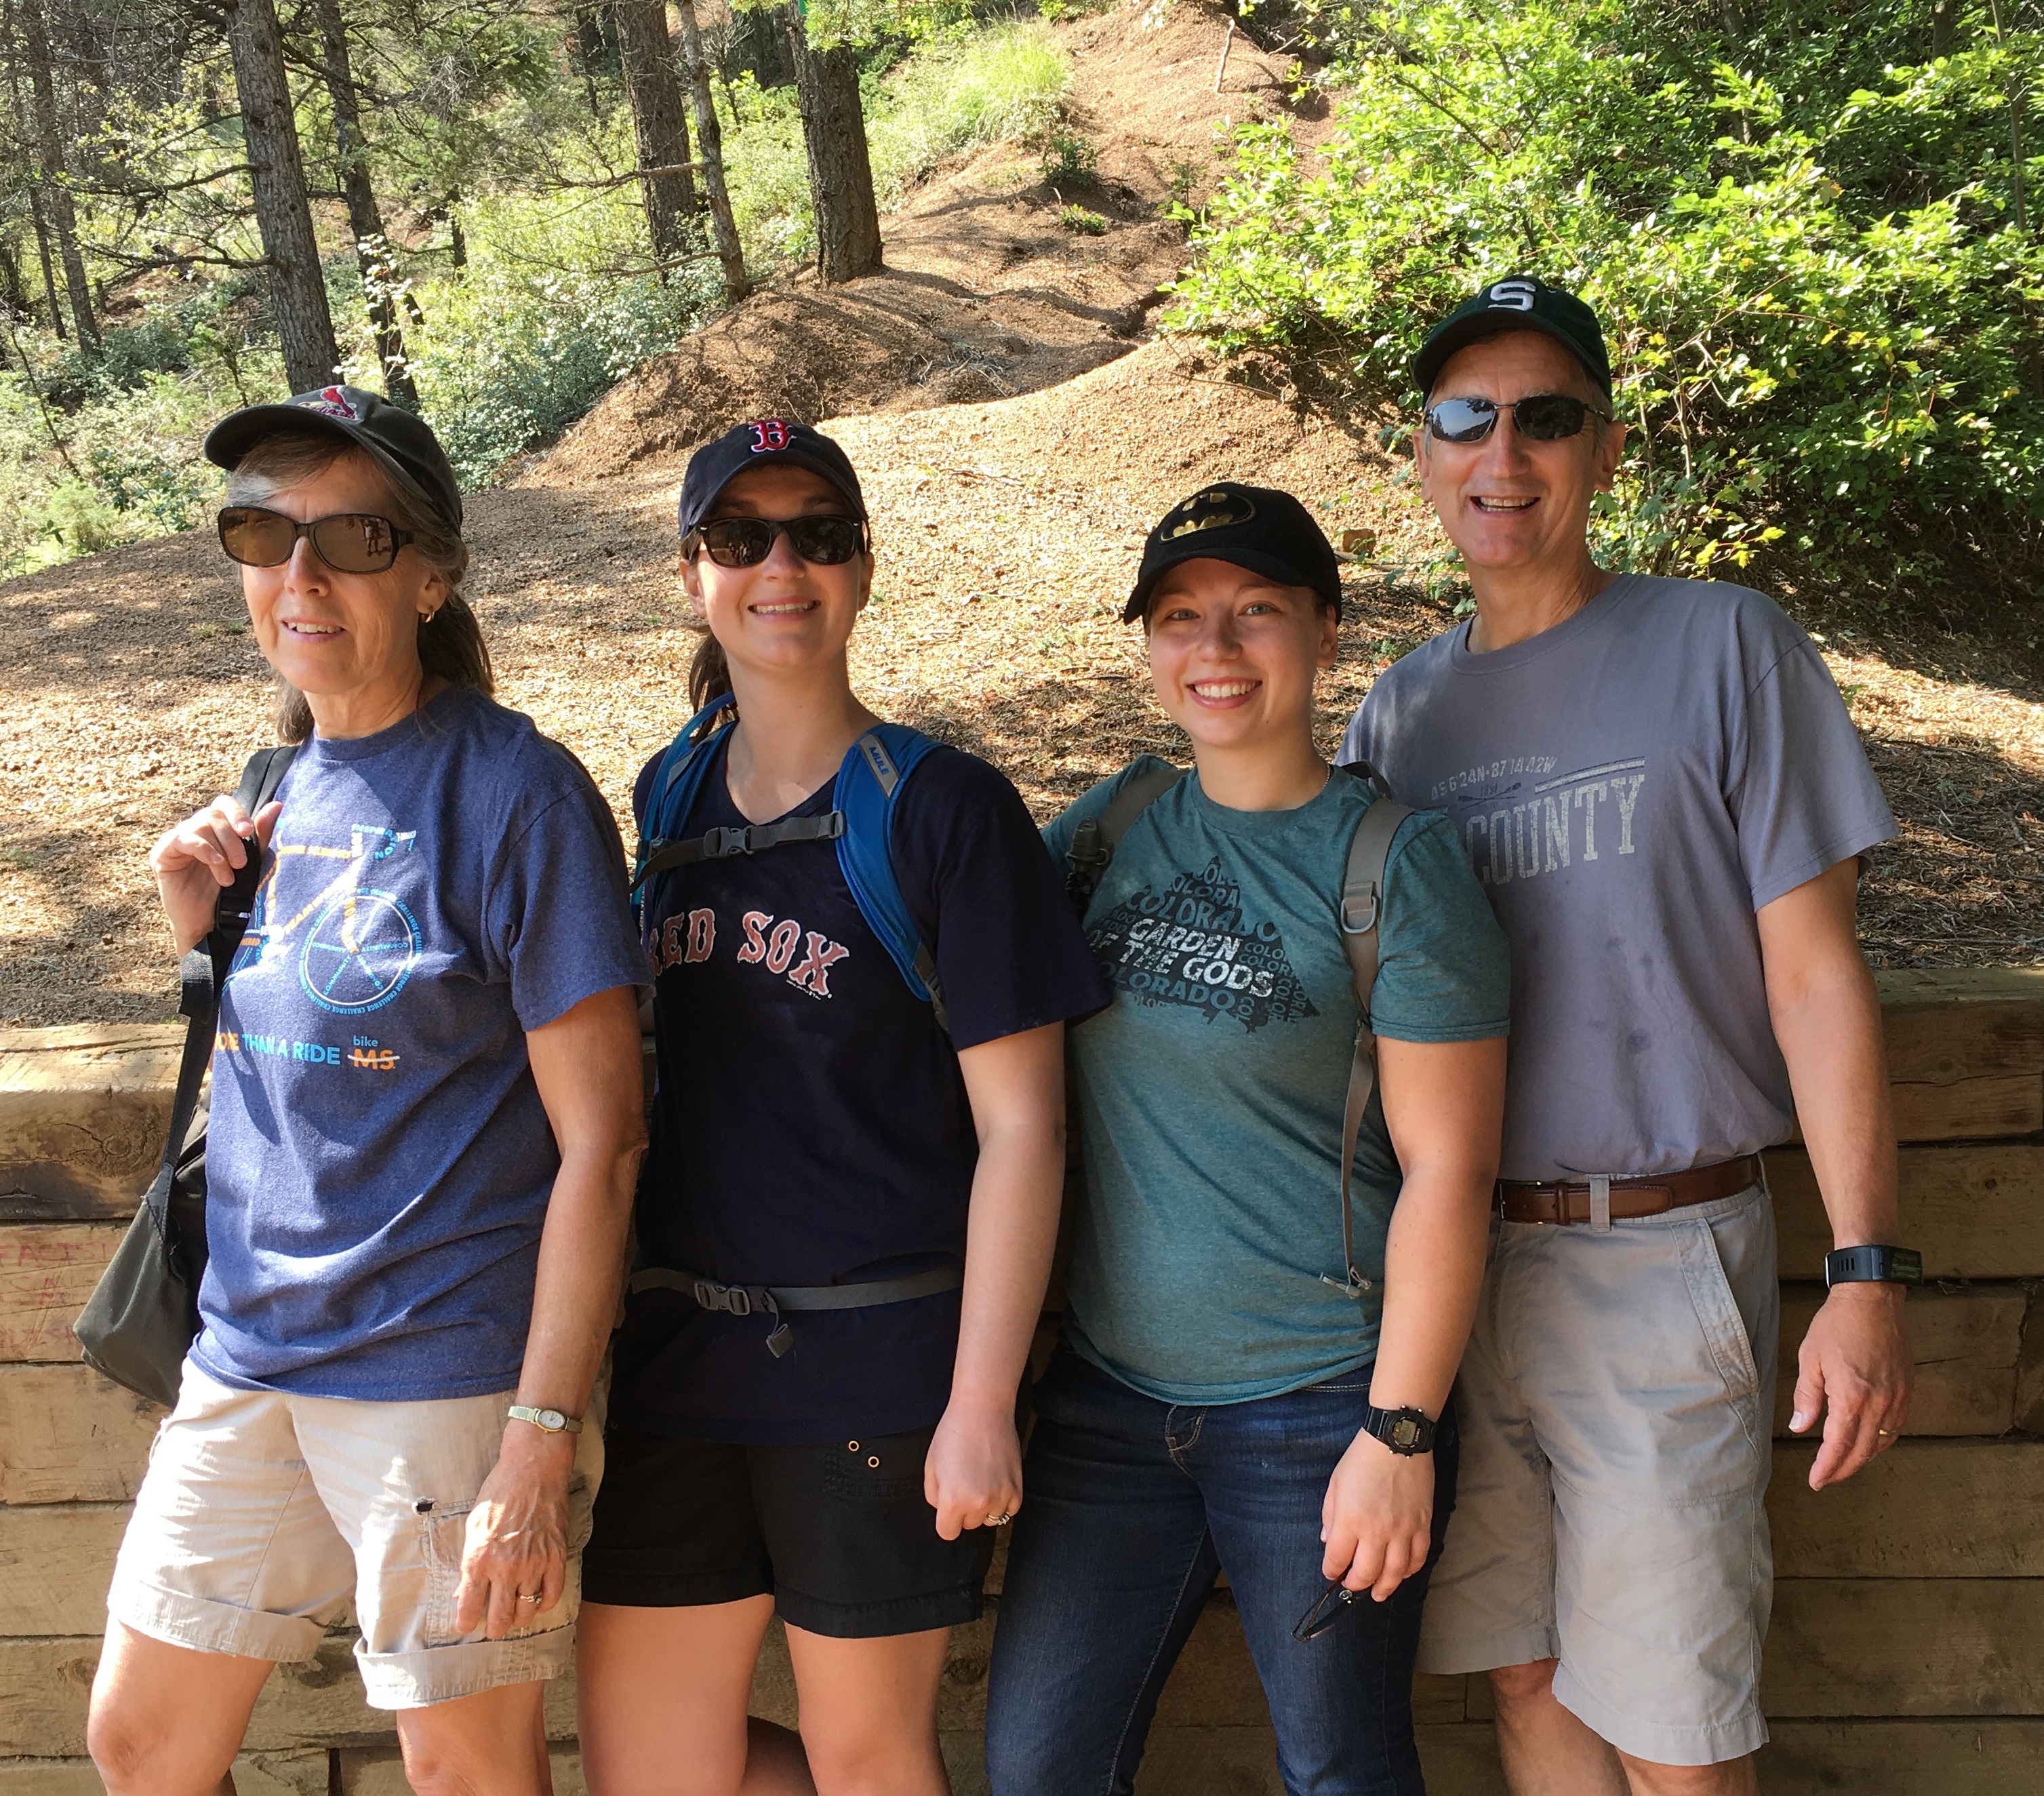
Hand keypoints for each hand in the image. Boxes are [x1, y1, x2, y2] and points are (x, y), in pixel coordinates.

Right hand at [149, 794, 283, 954]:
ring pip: (200, 825)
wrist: (210, 924)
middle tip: (241, 863)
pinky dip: (203, 850)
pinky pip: (182, 838)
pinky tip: (216, 864)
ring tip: (229, 876)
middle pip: (213, 814)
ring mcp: (177, 840)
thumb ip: (260, 835)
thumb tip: (276, 805)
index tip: (248, 831)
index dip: (236, 813)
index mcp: (216, 829)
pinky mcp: (162, 854)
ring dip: (220, 850)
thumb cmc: (231, 894)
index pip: (223, 804)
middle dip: (231, 838)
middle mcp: (194, 830)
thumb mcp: (251, 862)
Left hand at [452, 1426, 573, 1639]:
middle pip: (499, 1618)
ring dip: (518, 1619)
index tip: (467, 1625)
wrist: (533, 1470)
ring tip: (514, 1616)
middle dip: (494, 1629)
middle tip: (493, 1628)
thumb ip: (469, 1562)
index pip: (469, 1608)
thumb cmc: (498, 1494)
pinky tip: (537, 1601)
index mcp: (478, 1559)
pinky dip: (544, 1605)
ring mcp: (534, 1564)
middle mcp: (505, 1567)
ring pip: (526, 1611)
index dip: (466, 1623)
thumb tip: (463, 1592)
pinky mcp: (556, 1557)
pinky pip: (552, 1595)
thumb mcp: (473, 1527)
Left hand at [925, 1396, 1021, 1541]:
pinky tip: (995, 1480)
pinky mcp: (1017, 1489)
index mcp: (952, 1500)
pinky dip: (1002, 1501)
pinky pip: (1009, 1510)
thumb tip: (944, 1510)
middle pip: (969, 1525)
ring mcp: (1000, 1496)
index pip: (948, 1532)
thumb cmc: (953, 1434)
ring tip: (981, 1478)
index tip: (948, 1505)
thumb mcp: (930, 1466)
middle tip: (964, 1481)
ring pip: (990, 1519)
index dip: (946, 1519)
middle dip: (965, 1510)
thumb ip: (933, 1496)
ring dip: (984, 1506)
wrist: (983, 1410)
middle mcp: (978, 1503)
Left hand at [1321, 1428, 1433, 1601]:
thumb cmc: (1361, 1459)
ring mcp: (1403, 1531)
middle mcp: (1376, 1531)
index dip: (1331, 1571)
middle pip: (1366, 1573)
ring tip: (1378, 1593)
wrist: (1397, 1440)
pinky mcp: (1423, 1526)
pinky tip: (1402, 1573)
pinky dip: (1410, 1571)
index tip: (1331, 1573)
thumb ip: (1330, 1516)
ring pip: (1395, 1574)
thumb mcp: (1335, 1484)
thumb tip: (1327, 1541)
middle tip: (1352, 1585)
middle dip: (1356, 1584)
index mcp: (1350, 1520)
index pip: (1337, 1559)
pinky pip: (1418, 1558)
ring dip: (1385, 1588)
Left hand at [1791, 1281, 1910, 1488]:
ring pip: (1882, 1443)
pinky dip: (1881, 1442)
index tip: (1816, 1480)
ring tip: (1843, 1465)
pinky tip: (1868, 1443)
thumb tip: (1800, 1428)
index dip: (1827, 1467)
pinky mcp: (1907, 1390)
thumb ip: (1806, 1397)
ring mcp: (1897, 1398)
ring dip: (1863, 1458)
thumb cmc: (1836, 1325)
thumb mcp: (1810, 1359)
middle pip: (1862, 1451)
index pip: (1839, 1445)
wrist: (1872, 1300)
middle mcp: (1879, 1403)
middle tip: (1826, 1479)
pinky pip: (1896, 1427)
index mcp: (1852, 1397)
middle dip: (1843, 1469)